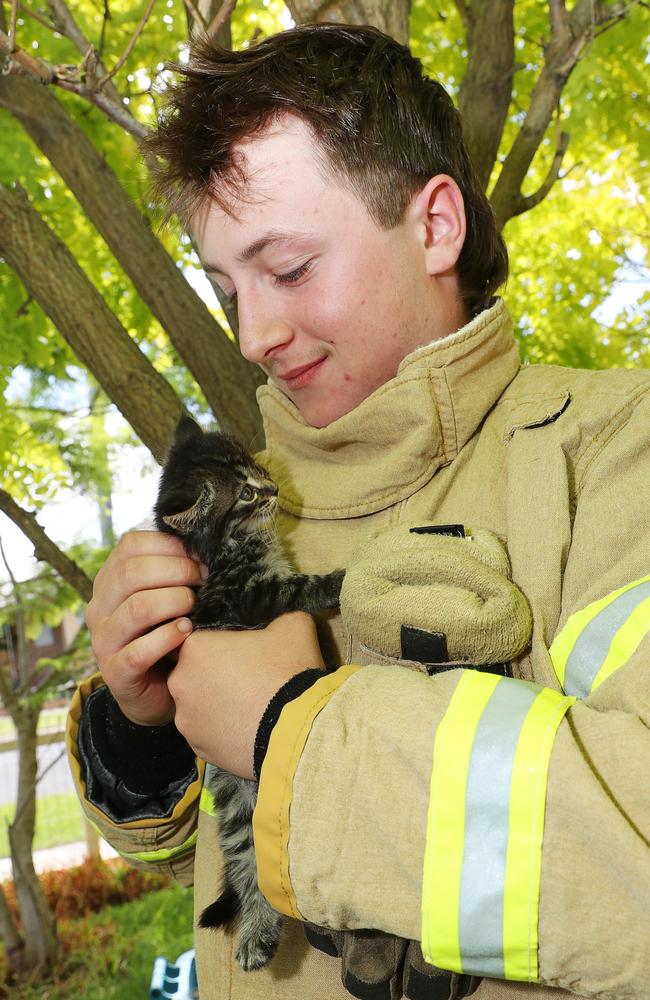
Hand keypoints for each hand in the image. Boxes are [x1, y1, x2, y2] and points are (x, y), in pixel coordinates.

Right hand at [85, 530, 204, 725]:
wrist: (157, 692)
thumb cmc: (167, 634)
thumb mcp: (166, 597)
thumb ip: (174, 572)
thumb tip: (205, 546)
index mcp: (110, 581)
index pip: (130, 545)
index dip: (169, 545)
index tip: (199, 556)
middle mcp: (100, 607)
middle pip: (132, 573)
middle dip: (177, 571)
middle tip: (204, 580)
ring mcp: (104, 641)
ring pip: (137, 608)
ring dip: (175, 602)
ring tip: (196, 607)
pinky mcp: (116, 673)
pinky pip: (139, 651)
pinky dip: (168, 638)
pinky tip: (186, 632)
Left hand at [168, 612, 324, 778]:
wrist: (297, 731)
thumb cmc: (288, 673)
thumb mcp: (293, 626)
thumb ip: (279, 617)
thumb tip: (282, 621)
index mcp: (196, 647)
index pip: (195, 638)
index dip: (216, 644)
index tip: (237, 650)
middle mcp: (181, 682)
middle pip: (192, 672)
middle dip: (213, 674)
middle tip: (244, 677)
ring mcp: (186, 718)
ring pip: (197, 705)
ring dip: (215, 704)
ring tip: (247, 706)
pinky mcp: (198, 747)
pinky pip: (206, 733)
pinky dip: (221, 730)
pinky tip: (245, 727)